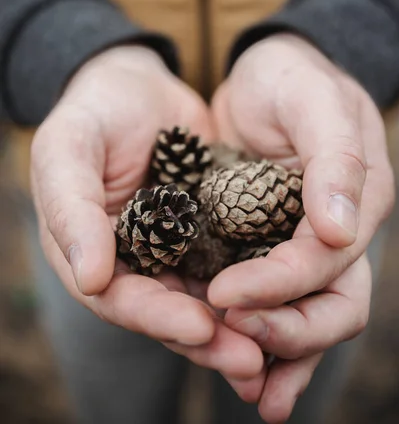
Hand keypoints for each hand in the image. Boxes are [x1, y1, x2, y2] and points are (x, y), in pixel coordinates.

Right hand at [31, 46, 263, 380]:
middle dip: (205, 338)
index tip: (197, 326)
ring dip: (235, 324)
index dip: (154, 316)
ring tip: (272, 345)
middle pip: (166, 311)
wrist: (140, 85)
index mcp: (90, 250)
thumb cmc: (95, 110)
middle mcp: (134, 259)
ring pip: (203, 296)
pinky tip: (284, 295)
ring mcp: (174, 248)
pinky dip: (253, 284)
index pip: (118, 297)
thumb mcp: (69, 148)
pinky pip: (231, 263)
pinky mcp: (210, 231)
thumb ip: (71, 208)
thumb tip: (90, 278)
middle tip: (248, 359)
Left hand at [209, 34, 394, 420]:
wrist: (264, 71)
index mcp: (358, 202)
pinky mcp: (265, 241)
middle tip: (235, 352)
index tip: (225, 298)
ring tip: (249, 394)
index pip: (326, 263)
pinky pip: (267, 295)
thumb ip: (336, 159)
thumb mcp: (315, 101)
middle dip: (286, 335)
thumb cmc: (292, 78)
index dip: (280, 287)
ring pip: (304, 313)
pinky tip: (228, 353)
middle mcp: (335, 233)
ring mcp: (301, 241)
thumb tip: (338, 232)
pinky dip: (255, 328)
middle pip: (329, 306)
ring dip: (279, 356)